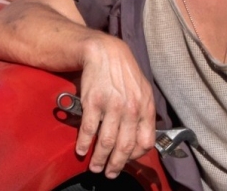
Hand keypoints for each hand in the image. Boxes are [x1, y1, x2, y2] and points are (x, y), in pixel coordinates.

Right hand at [76, 36, 156, 177]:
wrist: (104, 51)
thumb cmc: (123, 73)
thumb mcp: (142, 90)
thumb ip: (143, 112)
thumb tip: (141, 135)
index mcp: (145, 108)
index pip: (144, 142)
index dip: (135, 156)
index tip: (126, 161)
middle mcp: (130, 110)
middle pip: (124, 146)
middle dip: (116, 164)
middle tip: (109, 174)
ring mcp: (111, 106)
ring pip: (106, 141)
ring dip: (99, 158)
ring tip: (94, 167)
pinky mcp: (92, 101)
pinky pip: (88, 128)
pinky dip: (84, 142)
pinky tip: (80, 150)